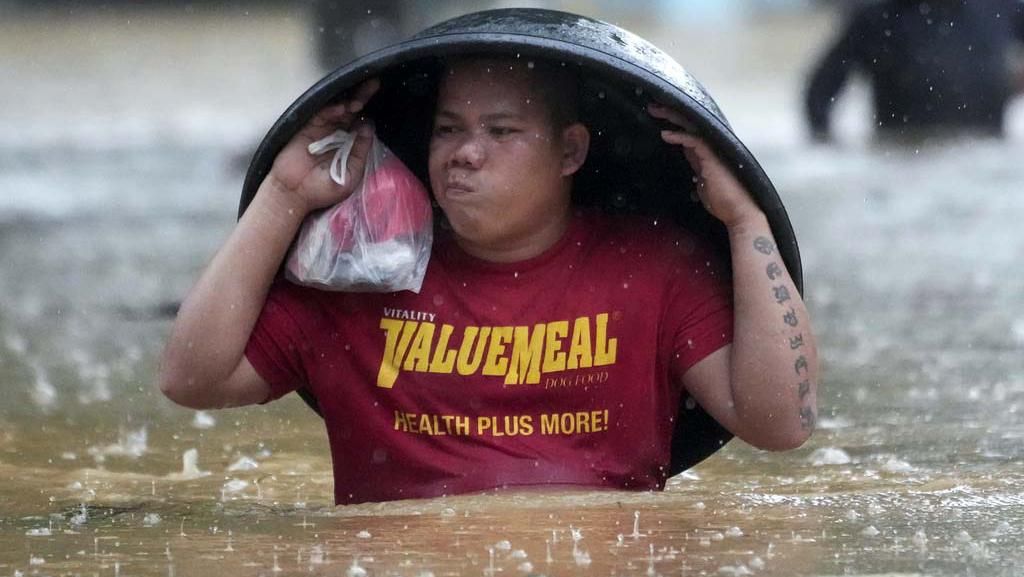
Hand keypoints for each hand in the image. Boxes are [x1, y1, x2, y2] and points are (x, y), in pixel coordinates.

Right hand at [267, 78, 380, 212]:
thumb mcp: (351, 174)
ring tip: (359, 101)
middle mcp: (336, 132)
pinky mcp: (307, 127)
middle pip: (352, 110)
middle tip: (374, 83)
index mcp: (349, 143)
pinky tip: (341, 108)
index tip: (383, 98)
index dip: (370, 111)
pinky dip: (331, 110)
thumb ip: (360, 151)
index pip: (361, 122)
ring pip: (338, 109)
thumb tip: (368, 127)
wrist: (295, 195)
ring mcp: (321, 129)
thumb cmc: (323, 189)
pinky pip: (320, 114)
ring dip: (349, 103)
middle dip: (363, 96)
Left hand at [647, 102, 762, 227]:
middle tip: (652, 106)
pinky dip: (679, 136)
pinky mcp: (712, 158)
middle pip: (689, 124)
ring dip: (672, 117)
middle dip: (670, 113)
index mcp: (706, 153)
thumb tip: (691, 172)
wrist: (739, 212)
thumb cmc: (723, 201)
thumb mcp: (704, 185)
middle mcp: (710, 147)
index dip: (673, 124)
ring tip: (655, 110)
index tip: (657, 119)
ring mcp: (713, 150)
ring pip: (691, 126)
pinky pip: (694, 140)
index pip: (688, 133)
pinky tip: (665, 134)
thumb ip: (697, 173)